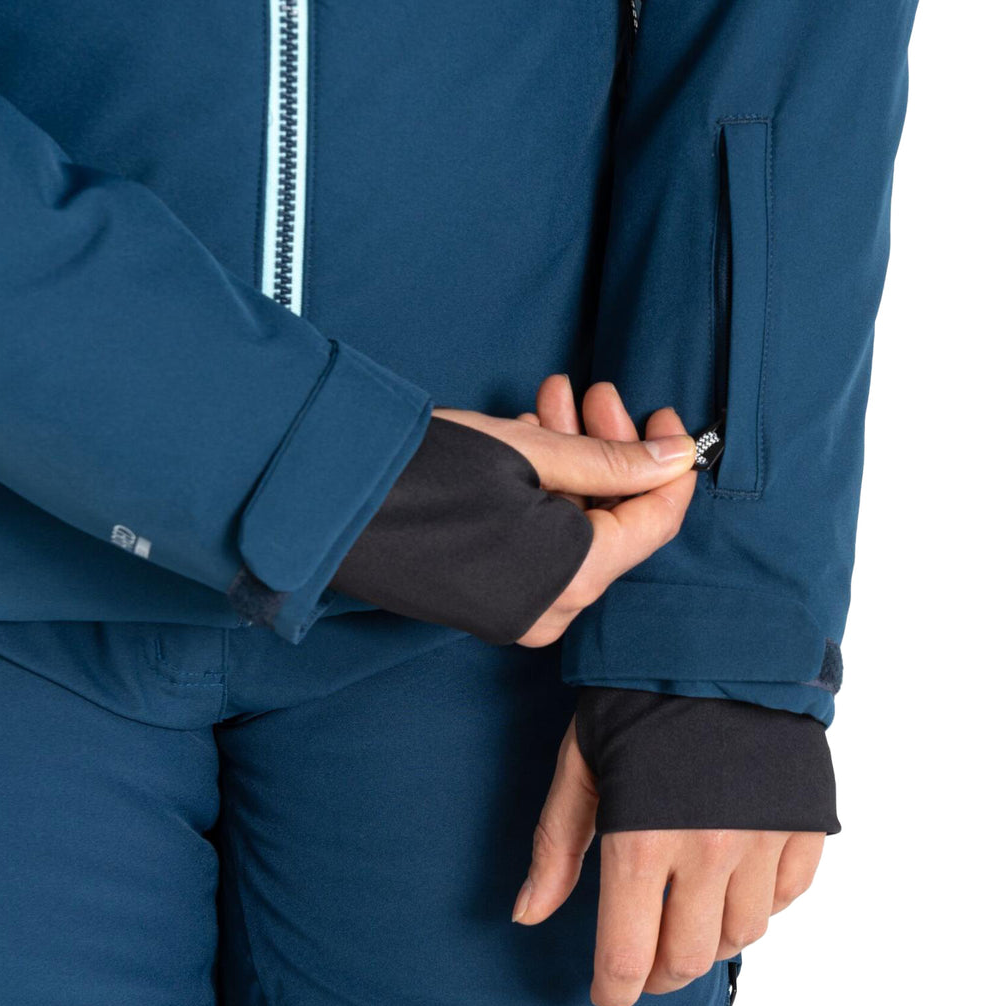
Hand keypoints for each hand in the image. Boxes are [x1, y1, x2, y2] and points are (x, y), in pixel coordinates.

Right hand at [435, 376, 697, 646]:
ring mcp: (519, 609)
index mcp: (571, 579)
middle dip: (612, 451)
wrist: (328, 503)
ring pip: (576, 527)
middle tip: (596, 396)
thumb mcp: (530, 452)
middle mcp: (551, 608)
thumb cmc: (423, 473)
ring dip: (575, 462)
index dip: (670, 466)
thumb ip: (613, 461)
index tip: (666, 419)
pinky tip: (528, 437)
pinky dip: (544, 491)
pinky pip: (542, 543)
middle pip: (614, 523)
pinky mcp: (491, 597)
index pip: (655, 524)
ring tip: (555, 401)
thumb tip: (678, 457)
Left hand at [507, 378, 824, 1005]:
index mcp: (642, 839)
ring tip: (690, 900)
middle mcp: (707, 852)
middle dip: (661, 967)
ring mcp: (762, 840)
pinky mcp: (804, 822)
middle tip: (647, 950)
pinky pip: (789, 896)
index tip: (610, 992)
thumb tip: (529, 915)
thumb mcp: (581, 758)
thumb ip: (557, 842)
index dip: (614, 989)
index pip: (629, 956)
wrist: (723, 633)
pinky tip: (738, 869)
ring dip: (711, 932)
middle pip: (687, 958)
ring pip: (741, 934)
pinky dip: (763, 898)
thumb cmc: (639, 691)